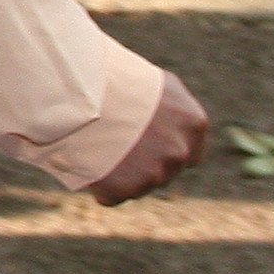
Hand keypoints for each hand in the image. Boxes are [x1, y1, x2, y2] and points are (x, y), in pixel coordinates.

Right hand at [87, 69, 211, 204]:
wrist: (80, 91)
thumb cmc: (113, 77)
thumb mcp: (155, 85)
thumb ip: (171, 110)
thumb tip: (169, 124)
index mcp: (193, 124)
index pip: (190, 154)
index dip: (165, 150)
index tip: (145, 145)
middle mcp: (180, 152)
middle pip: (164, 172)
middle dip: (143, 164)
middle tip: (114, 144)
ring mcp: (154, 174)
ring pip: (139, 186)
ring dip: (121, 174)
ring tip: (96, 147)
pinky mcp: (124, 189)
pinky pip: (112, 196)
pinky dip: (100, 185)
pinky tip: (87, 162)